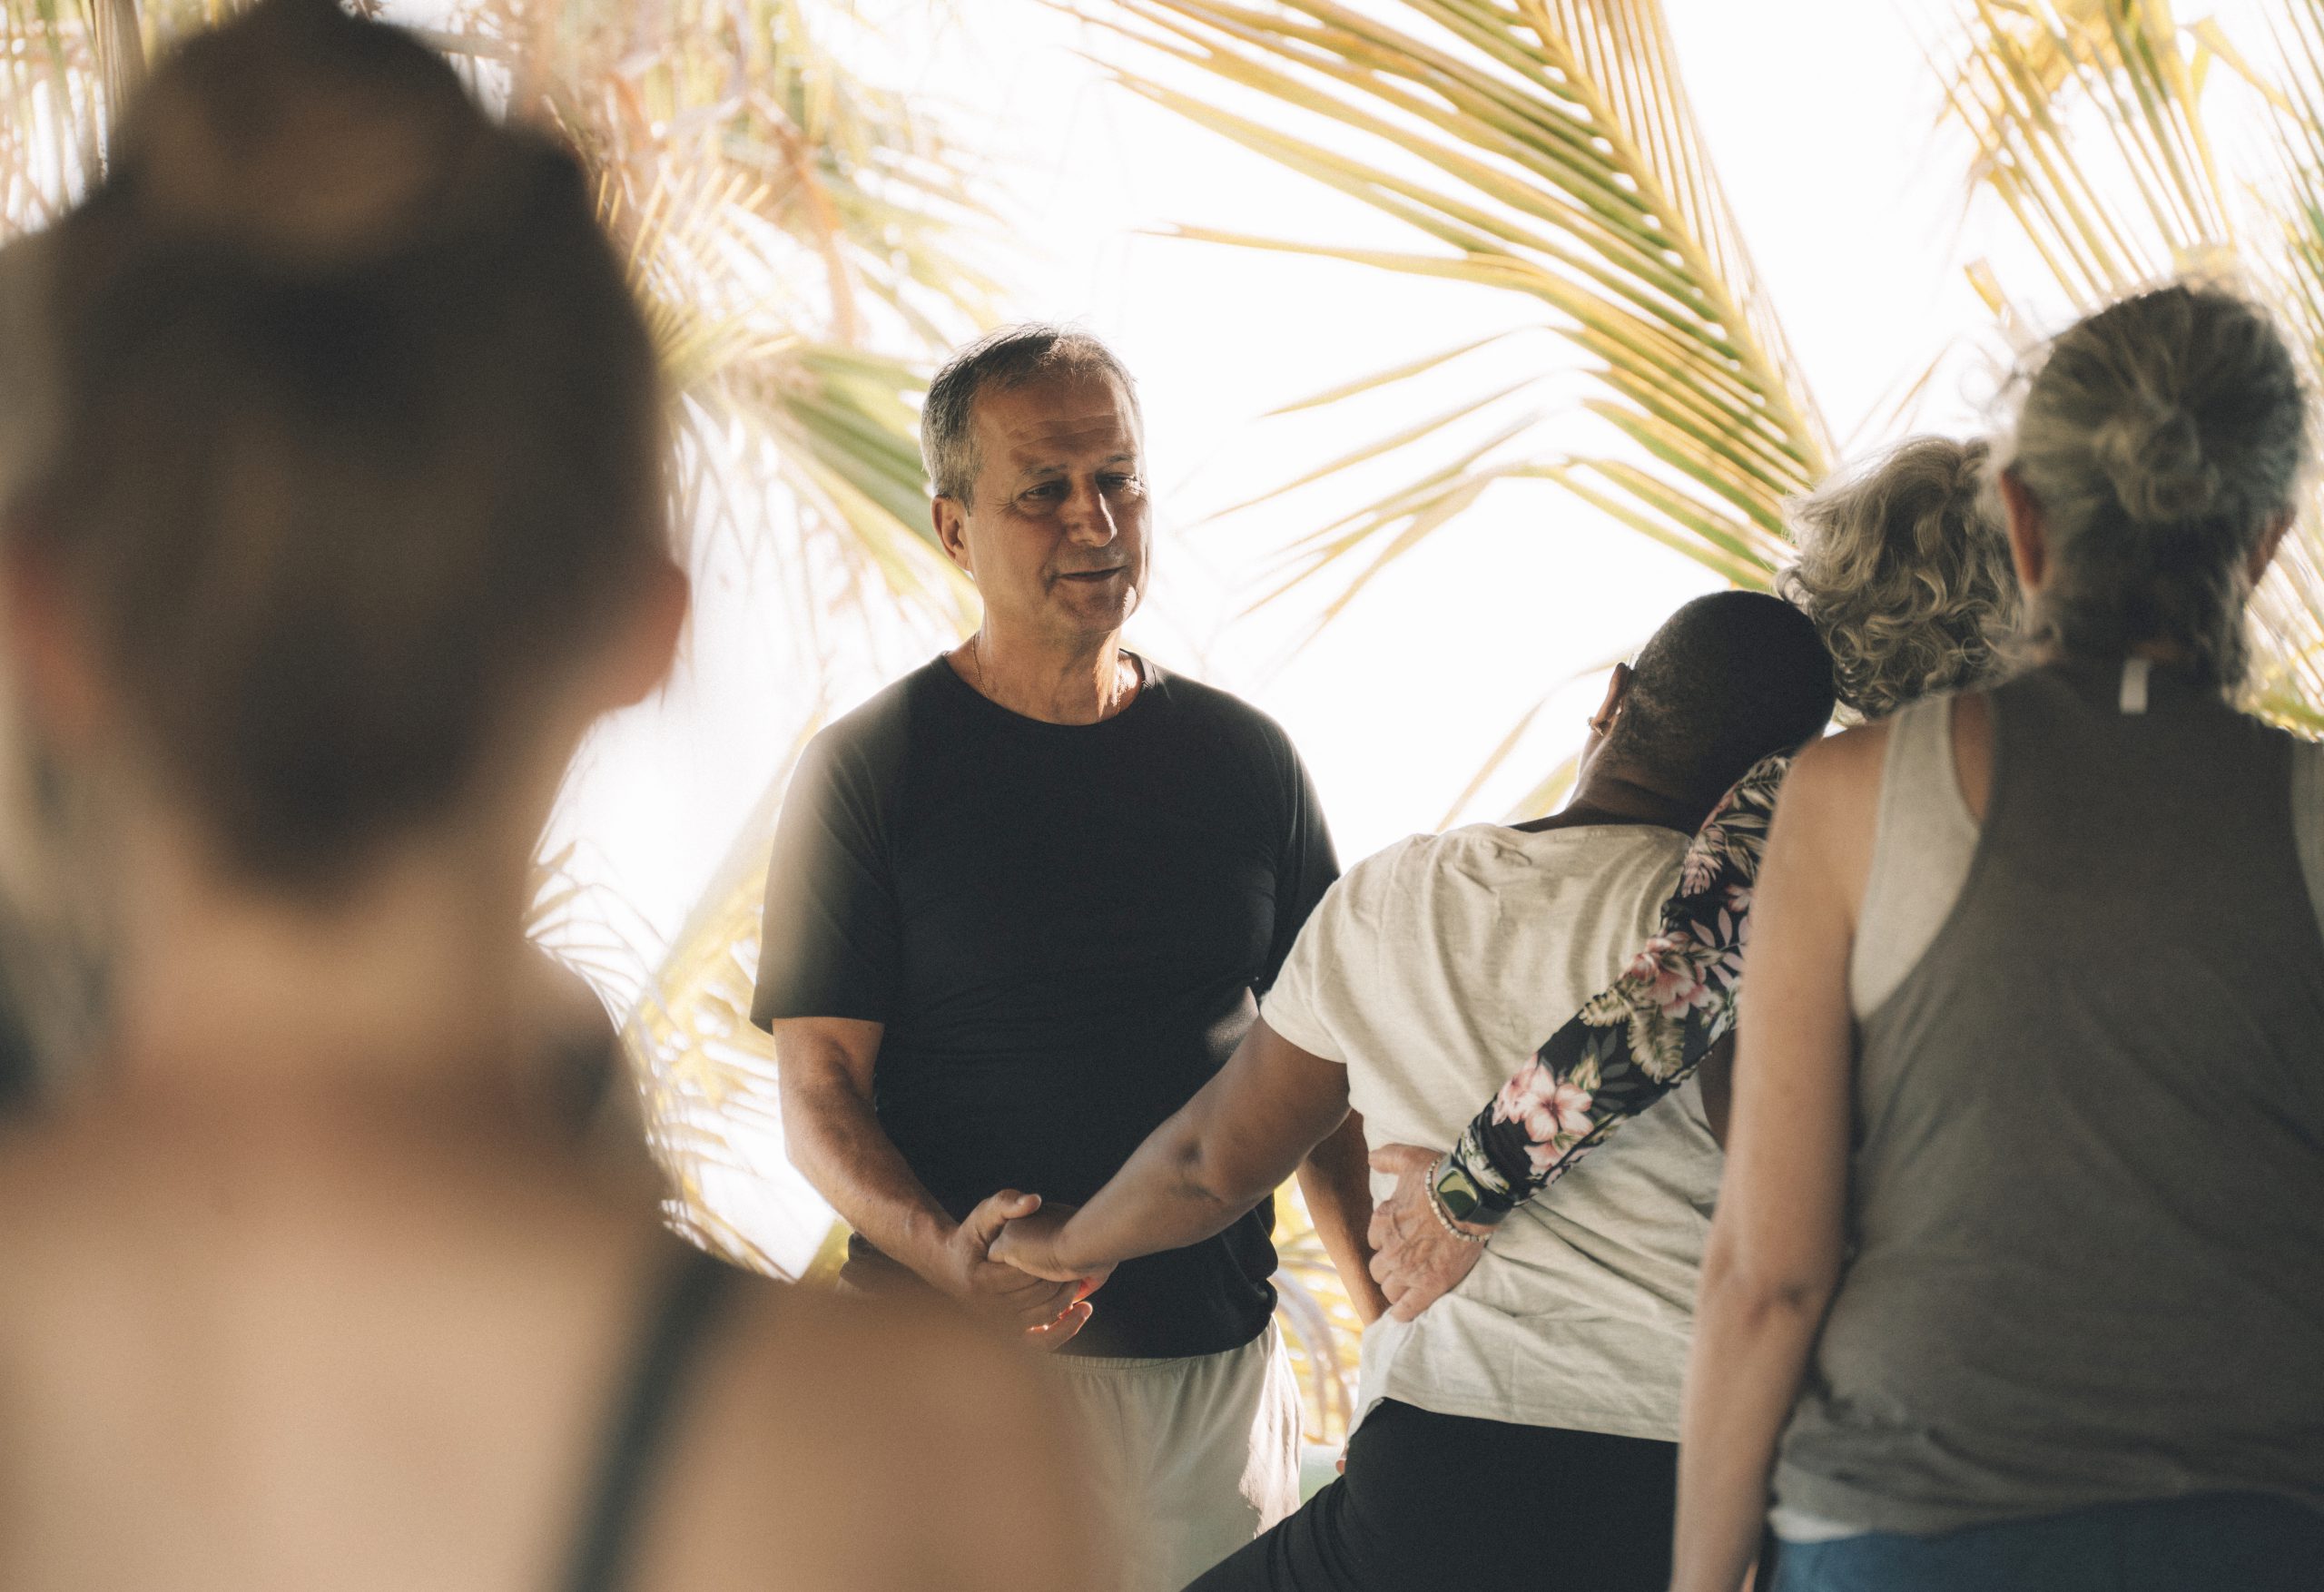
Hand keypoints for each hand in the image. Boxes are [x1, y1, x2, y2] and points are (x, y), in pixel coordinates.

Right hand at [932, 1190, 1092, 1349]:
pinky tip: (1081, 1313)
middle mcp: (986, 1309)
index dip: (1050, 1260)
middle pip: (1038, 1296)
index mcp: (980, 1281)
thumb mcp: (984, 1215)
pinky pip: (1040, 1343)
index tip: (1067, 1246)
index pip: (1026, 1273)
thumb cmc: (973, 1237)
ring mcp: (996, 1326)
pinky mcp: (1006, 1336)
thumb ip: (1006, 1203)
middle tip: (1081, 1263)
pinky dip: (1064, 1331)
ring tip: (1084, 1282)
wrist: (950, 1268)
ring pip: (1044, 1318)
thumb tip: (1034, 1200)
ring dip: (1069, 1301)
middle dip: (1062, 1279)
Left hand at [1366, 1144, 1490, 1322]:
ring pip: (1390, 1289)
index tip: (1400, 1238)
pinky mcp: (1429, 1285)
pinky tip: (1404, 1312)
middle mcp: (1390, 1249)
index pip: (1374, 1242)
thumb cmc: (1440, 1176)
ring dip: (1397, 1287)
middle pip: (1378, 1269)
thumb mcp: (1408, 1158)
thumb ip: (1387, 1157)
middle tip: (1406, 1262)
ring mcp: (1408, 1270)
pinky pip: (1407, 1308)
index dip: (1386, 1241)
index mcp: (1382, 1222)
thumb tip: (1372, 1157)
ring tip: (1410, 1284)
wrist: (1470, 1198)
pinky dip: (1402, 1312)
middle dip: (1390, 1266)